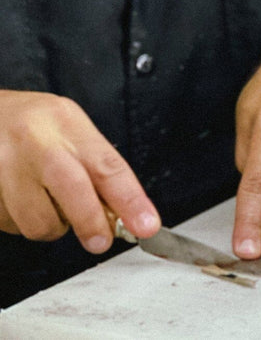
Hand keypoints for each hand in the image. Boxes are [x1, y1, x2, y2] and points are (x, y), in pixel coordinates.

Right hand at [0, 90, 159, 252]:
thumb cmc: (30, 122)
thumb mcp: (68, 125)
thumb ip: (94, 163)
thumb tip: (121, 210)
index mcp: (64, 122)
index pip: (105, 164)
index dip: (130, 200)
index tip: (146, 224)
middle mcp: (35, 141)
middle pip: (72, 190)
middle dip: (91, 222)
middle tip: (100, 240)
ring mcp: (4, 167)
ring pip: (38, 221)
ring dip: (51, 225)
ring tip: (46, 202)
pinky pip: (13, 227)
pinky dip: (23, 222)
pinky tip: (20, 199)